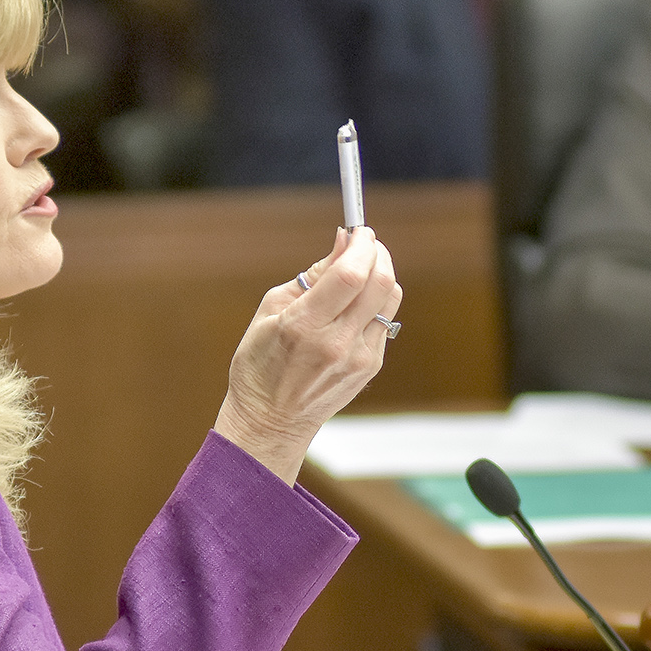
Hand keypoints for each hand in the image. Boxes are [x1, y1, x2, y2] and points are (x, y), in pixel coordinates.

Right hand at [213, 226, 401, 484]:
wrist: (271, 421)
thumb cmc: (261, 363)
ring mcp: (360, 358)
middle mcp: (338, 343)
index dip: (362, 244)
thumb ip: (313, 275)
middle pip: (381, 283)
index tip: (359, 230)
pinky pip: (384, 320)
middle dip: (378, 252)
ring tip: (360, 270)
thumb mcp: (271, 310)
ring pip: (389, 299)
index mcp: (305, 326)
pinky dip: (374, 302)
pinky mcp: (371, 366)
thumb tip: (343, 242)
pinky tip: (355, 303)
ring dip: (380, 274)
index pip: (351, 274)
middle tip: (365, 242)